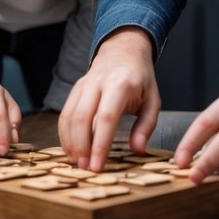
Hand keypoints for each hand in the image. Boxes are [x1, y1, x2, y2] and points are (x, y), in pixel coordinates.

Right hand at [58, 29, 159, 171]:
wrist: (123, 50)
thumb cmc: (140, 78)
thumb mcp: (153, 100)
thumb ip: (146, 126)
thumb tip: (138, 150)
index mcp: (121, 85)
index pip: (106, 117)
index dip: (100, 144)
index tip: (98, 166)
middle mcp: (98, 83)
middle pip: (82, 117)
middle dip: (81, 146)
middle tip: (86, 168)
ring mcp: (84, 84)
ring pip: (69, 115)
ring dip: (70, 142)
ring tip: (78, 162)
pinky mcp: (75, 89)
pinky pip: (65, 113)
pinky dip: (65, 133)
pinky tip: (71, 149)